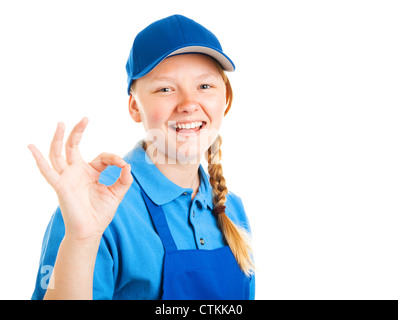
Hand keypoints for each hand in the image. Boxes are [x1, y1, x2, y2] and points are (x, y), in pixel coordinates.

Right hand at [28, 118, 133, 240]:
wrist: (91, 230)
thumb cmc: (101, 213)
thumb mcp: (117, 193)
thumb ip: (124, 179)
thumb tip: (127, 165)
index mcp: (90, 173)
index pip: (101, 157)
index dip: (113, 158)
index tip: (122, 164)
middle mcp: (76, 172)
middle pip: (73, 147)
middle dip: (78, 132)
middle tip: (84, 118)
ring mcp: (67, 178)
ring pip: (58, 153)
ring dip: (58, 138)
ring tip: (61, 123)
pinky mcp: (60, 185)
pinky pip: (47, 171)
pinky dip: (38, 159)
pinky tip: (31, 147)